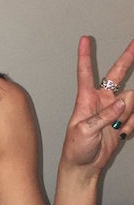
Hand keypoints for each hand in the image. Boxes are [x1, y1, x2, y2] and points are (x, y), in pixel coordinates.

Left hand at [62, 37, 133, 173]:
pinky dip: (132, 125)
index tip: (84, 39)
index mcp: (86, 99)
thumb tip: (122, 102)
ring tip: (116, 130)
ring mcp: (114, 108)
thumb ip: (103, 116)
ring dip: (128, 116)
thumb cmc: (76, 148)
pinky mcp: (123, 119)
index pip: (86, 73)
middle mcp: (101, 99)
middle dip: (128, 58)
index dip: (86, 56)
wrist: (85, 165)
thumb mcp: (85, 132)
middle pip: (117, 74)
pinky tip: (121, 135)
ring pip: (132, 99)